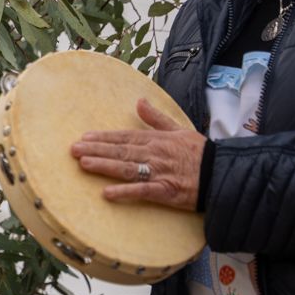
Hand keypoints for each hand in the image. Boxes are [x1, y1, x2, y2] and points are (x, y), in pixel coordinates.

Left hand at [69, 98, 205, 210]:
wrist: (222, 172)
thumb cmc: (200, 152)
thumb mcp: (179, 129)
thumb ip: (156, 117)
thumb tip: (139, 101)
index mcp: (156, 139)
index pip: (124, 137)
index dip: (103, 137)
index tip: (84, 137)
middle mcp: (154, 154)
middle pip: (120, 151)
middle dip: (96, 150)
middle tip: (73, 150)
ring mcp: (159, 172)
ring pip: (126, 168)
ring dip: (104, 166)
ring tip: (83, 164)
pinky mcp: (165, 191)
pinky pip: (142, 191)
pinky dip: (124, 192)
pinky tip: (107, 193)